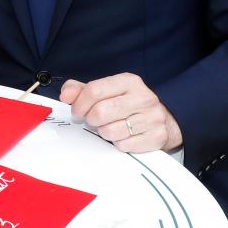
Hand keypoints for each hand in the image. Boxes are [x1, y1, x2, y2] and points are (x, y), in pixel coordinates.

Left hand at [60, 73, 182, 152]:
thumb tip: (66, 95)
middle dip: (90, 119)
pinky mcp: (156, 137)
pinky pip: (123, 145)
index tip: (77, 111)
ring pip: (110, 131)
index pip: (94, 90)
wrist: (161, 119)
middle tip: (93, 120)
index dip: (79, 103)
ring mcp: (152, 118)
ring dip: (103, 132)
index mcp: (129, 81)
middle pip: (100, 112)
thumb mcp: (105, 90)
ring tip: (109, 126)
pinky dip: (117, 142)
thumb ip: (80, 90)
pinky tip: (122, 135)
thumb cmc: (126, 103)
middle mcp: (143, 98)